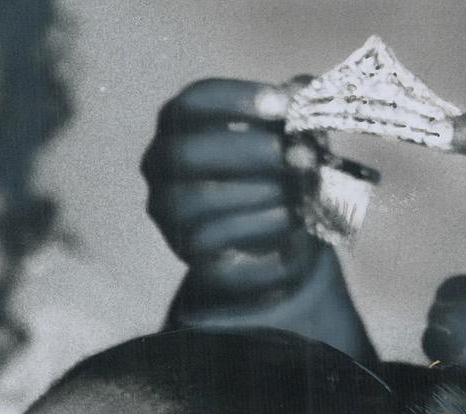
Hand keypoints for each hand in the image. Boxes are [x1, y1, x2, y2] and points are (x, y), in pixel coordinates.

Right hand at [142, 77, 322, 302]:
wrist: (270, 242)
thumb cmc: (270, 170)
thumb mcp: (283, 130)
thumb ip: (293, 109)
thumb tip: (302, 99)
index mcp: (178, 127)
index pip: (192, 104)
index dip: (237, 100)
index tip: (285, 106)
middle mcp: (162, 174)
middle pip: (187, 154)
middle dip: (249, 151)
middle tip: (297, 155)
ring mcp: (172, 222)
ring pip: (201, 204)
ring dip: (262, 193)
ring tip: (303, 190)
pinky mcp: (195, 263)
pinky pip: (221, 248)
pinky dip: (264, 230)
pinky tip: (296, 223)